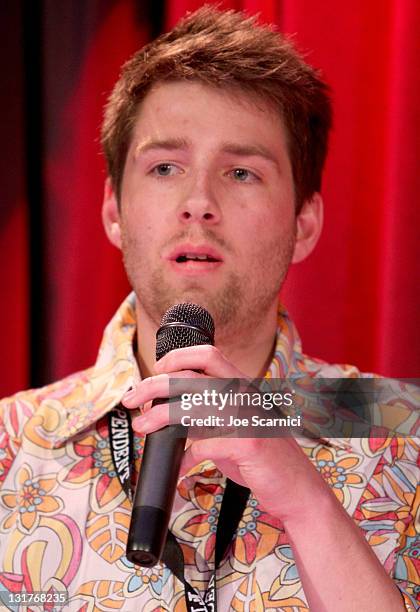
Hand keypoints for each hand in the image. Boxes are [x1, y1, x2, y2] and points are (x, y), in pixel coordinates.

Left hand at [122, 345, 330, 521]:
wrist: (298, 488)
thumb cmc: (263, 458)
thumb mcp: (236, 427)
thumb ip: (208, 417)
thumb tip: (165, 418)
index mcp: (242, 386)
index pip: (209, 354)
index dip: (178, 357)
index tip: (156, 370)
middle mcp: (245, 395)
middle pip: (191, 377)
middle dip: (155, 385)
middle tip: (133, 398)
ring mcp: (248, 417)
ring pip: (193, 405)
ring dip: (160, 416)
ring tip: (142, 426)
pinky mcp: (248, 443)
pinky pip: (204, 444)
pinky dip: (185, 455)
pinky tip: (180, 465)